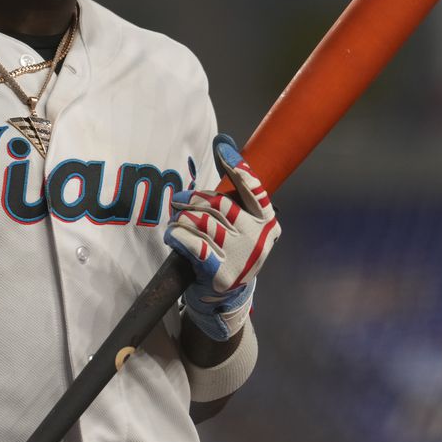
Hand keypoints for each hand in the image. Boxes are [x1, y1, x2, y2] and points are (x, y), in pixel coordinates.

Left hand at [164, 135, 280, 340]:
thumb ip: (233, 192)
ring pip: (201, 222)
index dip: (236, 165)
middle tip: (178, 201)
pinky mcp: (222, 273)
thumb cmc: (229, 250)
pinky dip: (178, 236)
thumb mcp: (239, 224)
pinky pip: (192, 243)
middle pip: (218, 204)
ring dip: (182, 219)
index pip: (253, 187)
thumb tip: (223, 143)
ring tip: (176, 222)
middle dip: (193, 199)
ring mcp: (242, 256)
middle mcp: (259, 237)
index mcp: (267, 221)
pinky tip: (173, 235)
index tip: (221, 146)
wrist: (224, 298)